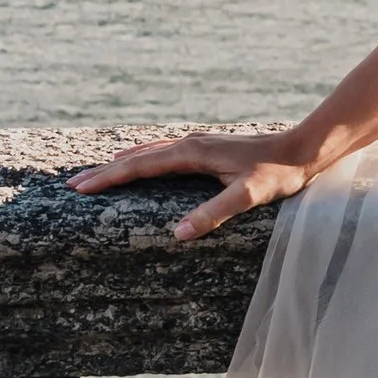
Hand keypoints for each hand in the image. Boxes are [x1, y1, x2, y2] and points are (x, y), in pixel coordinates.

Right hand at [69, 128, 316, 243]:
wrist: (303, 149)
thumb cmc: (278, 174)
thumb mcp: (247, 197)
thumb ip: (213, 213)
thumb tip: (177, 234)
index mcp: (192, 153)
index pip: (140, 167)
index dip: (109, 179)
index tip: (81, 188)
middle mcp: (190, 143)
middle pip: (137, 157)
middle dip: (105, 172)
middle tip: (73, 184)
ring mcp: (198, 143)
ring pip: (149, 152)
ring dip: (122, 164)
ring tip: (98, 173)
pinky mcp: (208, 148)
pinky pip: (164, 152)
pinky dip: (143, 158)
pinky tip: (143, 162)